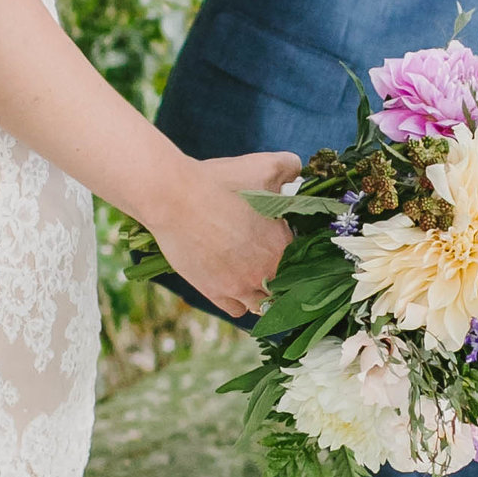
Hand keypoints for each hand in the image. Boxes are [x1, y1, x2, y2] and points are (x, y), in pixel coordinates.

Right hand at [150, 150, 302, 317]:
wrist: (175, 198)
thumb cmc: (220, 182)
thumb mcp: (264, 166)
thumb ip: (290, 167)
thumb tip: (298, 170)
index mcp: (283, 246)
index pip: (303, 261)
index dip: (294, 250)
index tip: (280, 239)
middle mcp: (265, 273)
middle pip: (287, 286)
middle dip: (282, 273)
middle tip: (269, 256)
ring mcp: (239, 287)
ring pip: (265, 304)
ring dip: (264, 292)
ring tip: (256, 275)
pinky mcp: (214, 293)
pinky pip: (238, 310)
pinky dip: (241, 301)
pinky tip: (236, 283)